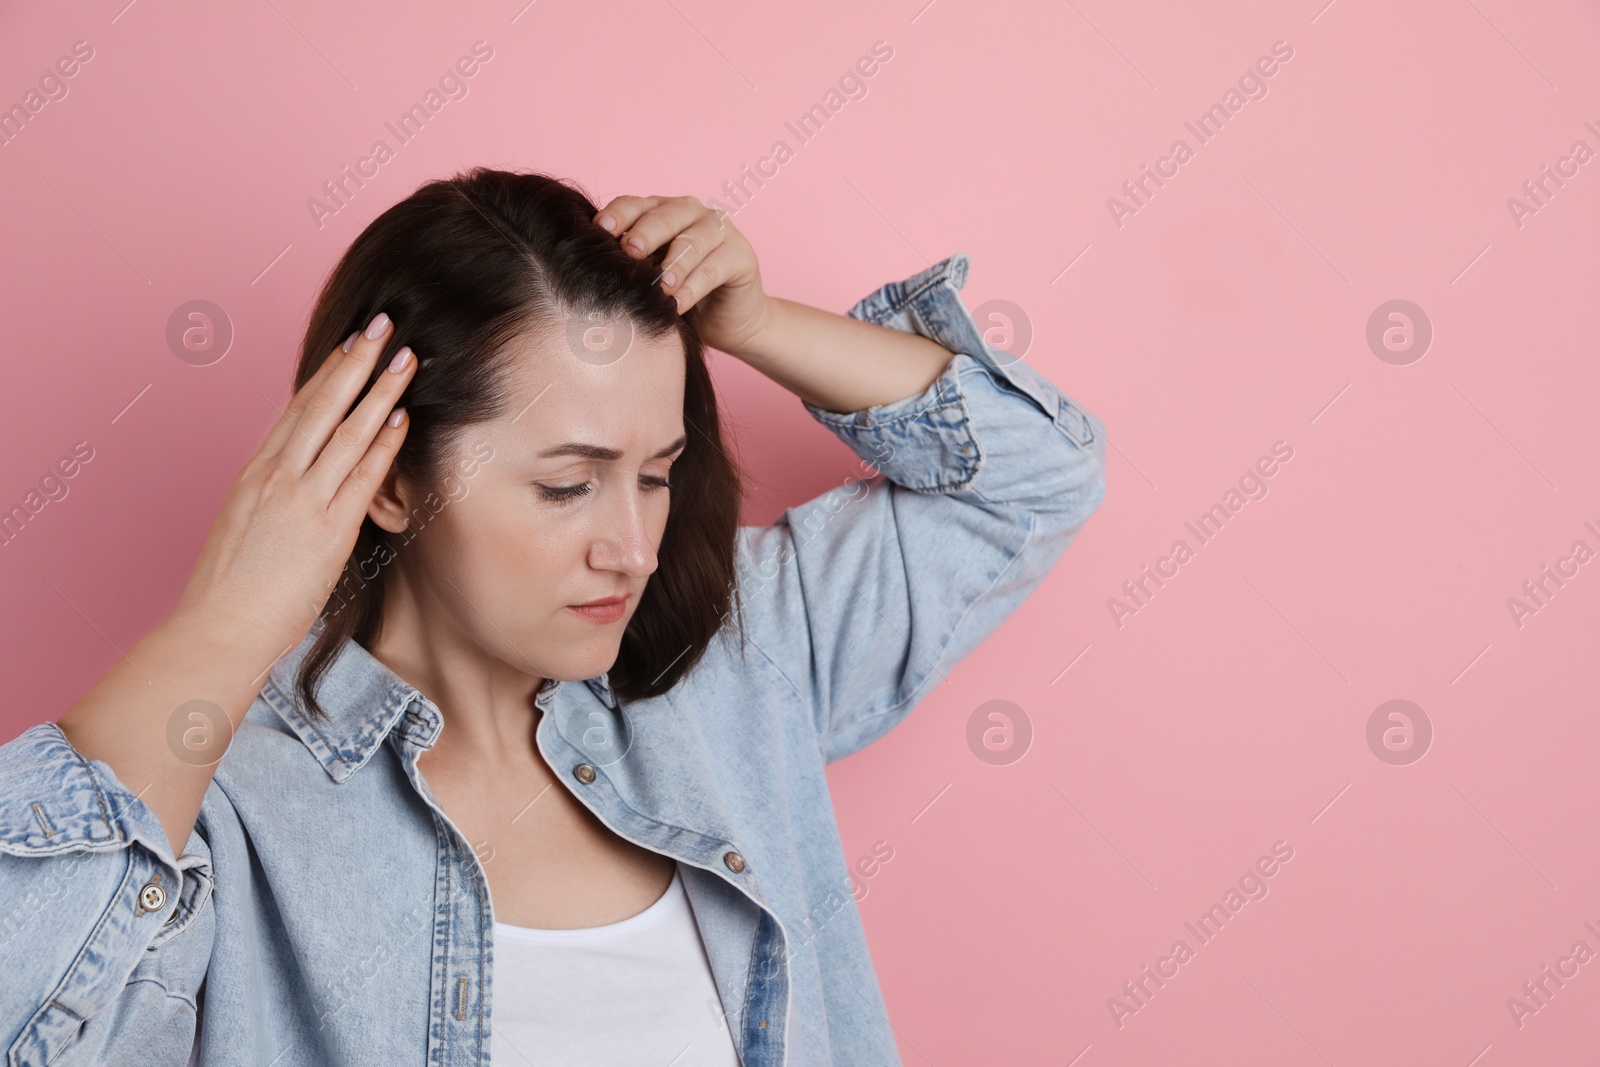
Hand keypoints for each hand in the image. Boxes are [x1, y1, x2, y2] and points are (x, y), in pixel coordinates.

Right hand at [172, 315, 416, 654]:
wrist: (218, 629)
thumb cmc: (229, 594)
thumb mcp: (244, 530)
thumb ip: (270, 503)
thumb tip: (292, 496)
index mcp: (254, 474)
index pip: (296, 411)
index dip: (326, 375)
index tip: (348, 347)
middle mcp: (277, 476)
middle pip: (322, 404)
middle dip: (355, 361)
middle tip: (383, 327)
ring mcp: (302, 498)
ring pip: (347, 430)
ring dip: (381, 390)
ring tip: (406, 358)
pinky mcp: (327, 528)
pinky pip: (362, 476)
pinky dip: (384, 443)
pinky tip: (403, 417)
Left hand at [592, 195, 774, 356]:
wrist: (726, 323)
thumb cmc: (679, 297)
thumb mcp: (649, 278)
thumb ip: (632, 265)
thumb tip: (595, 266)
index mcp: (661, 211)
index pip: (635, 205)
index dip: (618, 214)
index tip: (599, 230)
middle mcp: (691, 213)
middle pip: (665, 216)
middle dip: (646, 233)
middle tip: (630, 251)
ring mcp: (720, 230)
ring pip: (693, 240)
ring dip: (674, 263)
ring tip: (661, 286)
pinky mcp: (742, 255)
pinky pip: (715, 268)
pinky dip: (695, 287)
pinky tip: (680, 304)